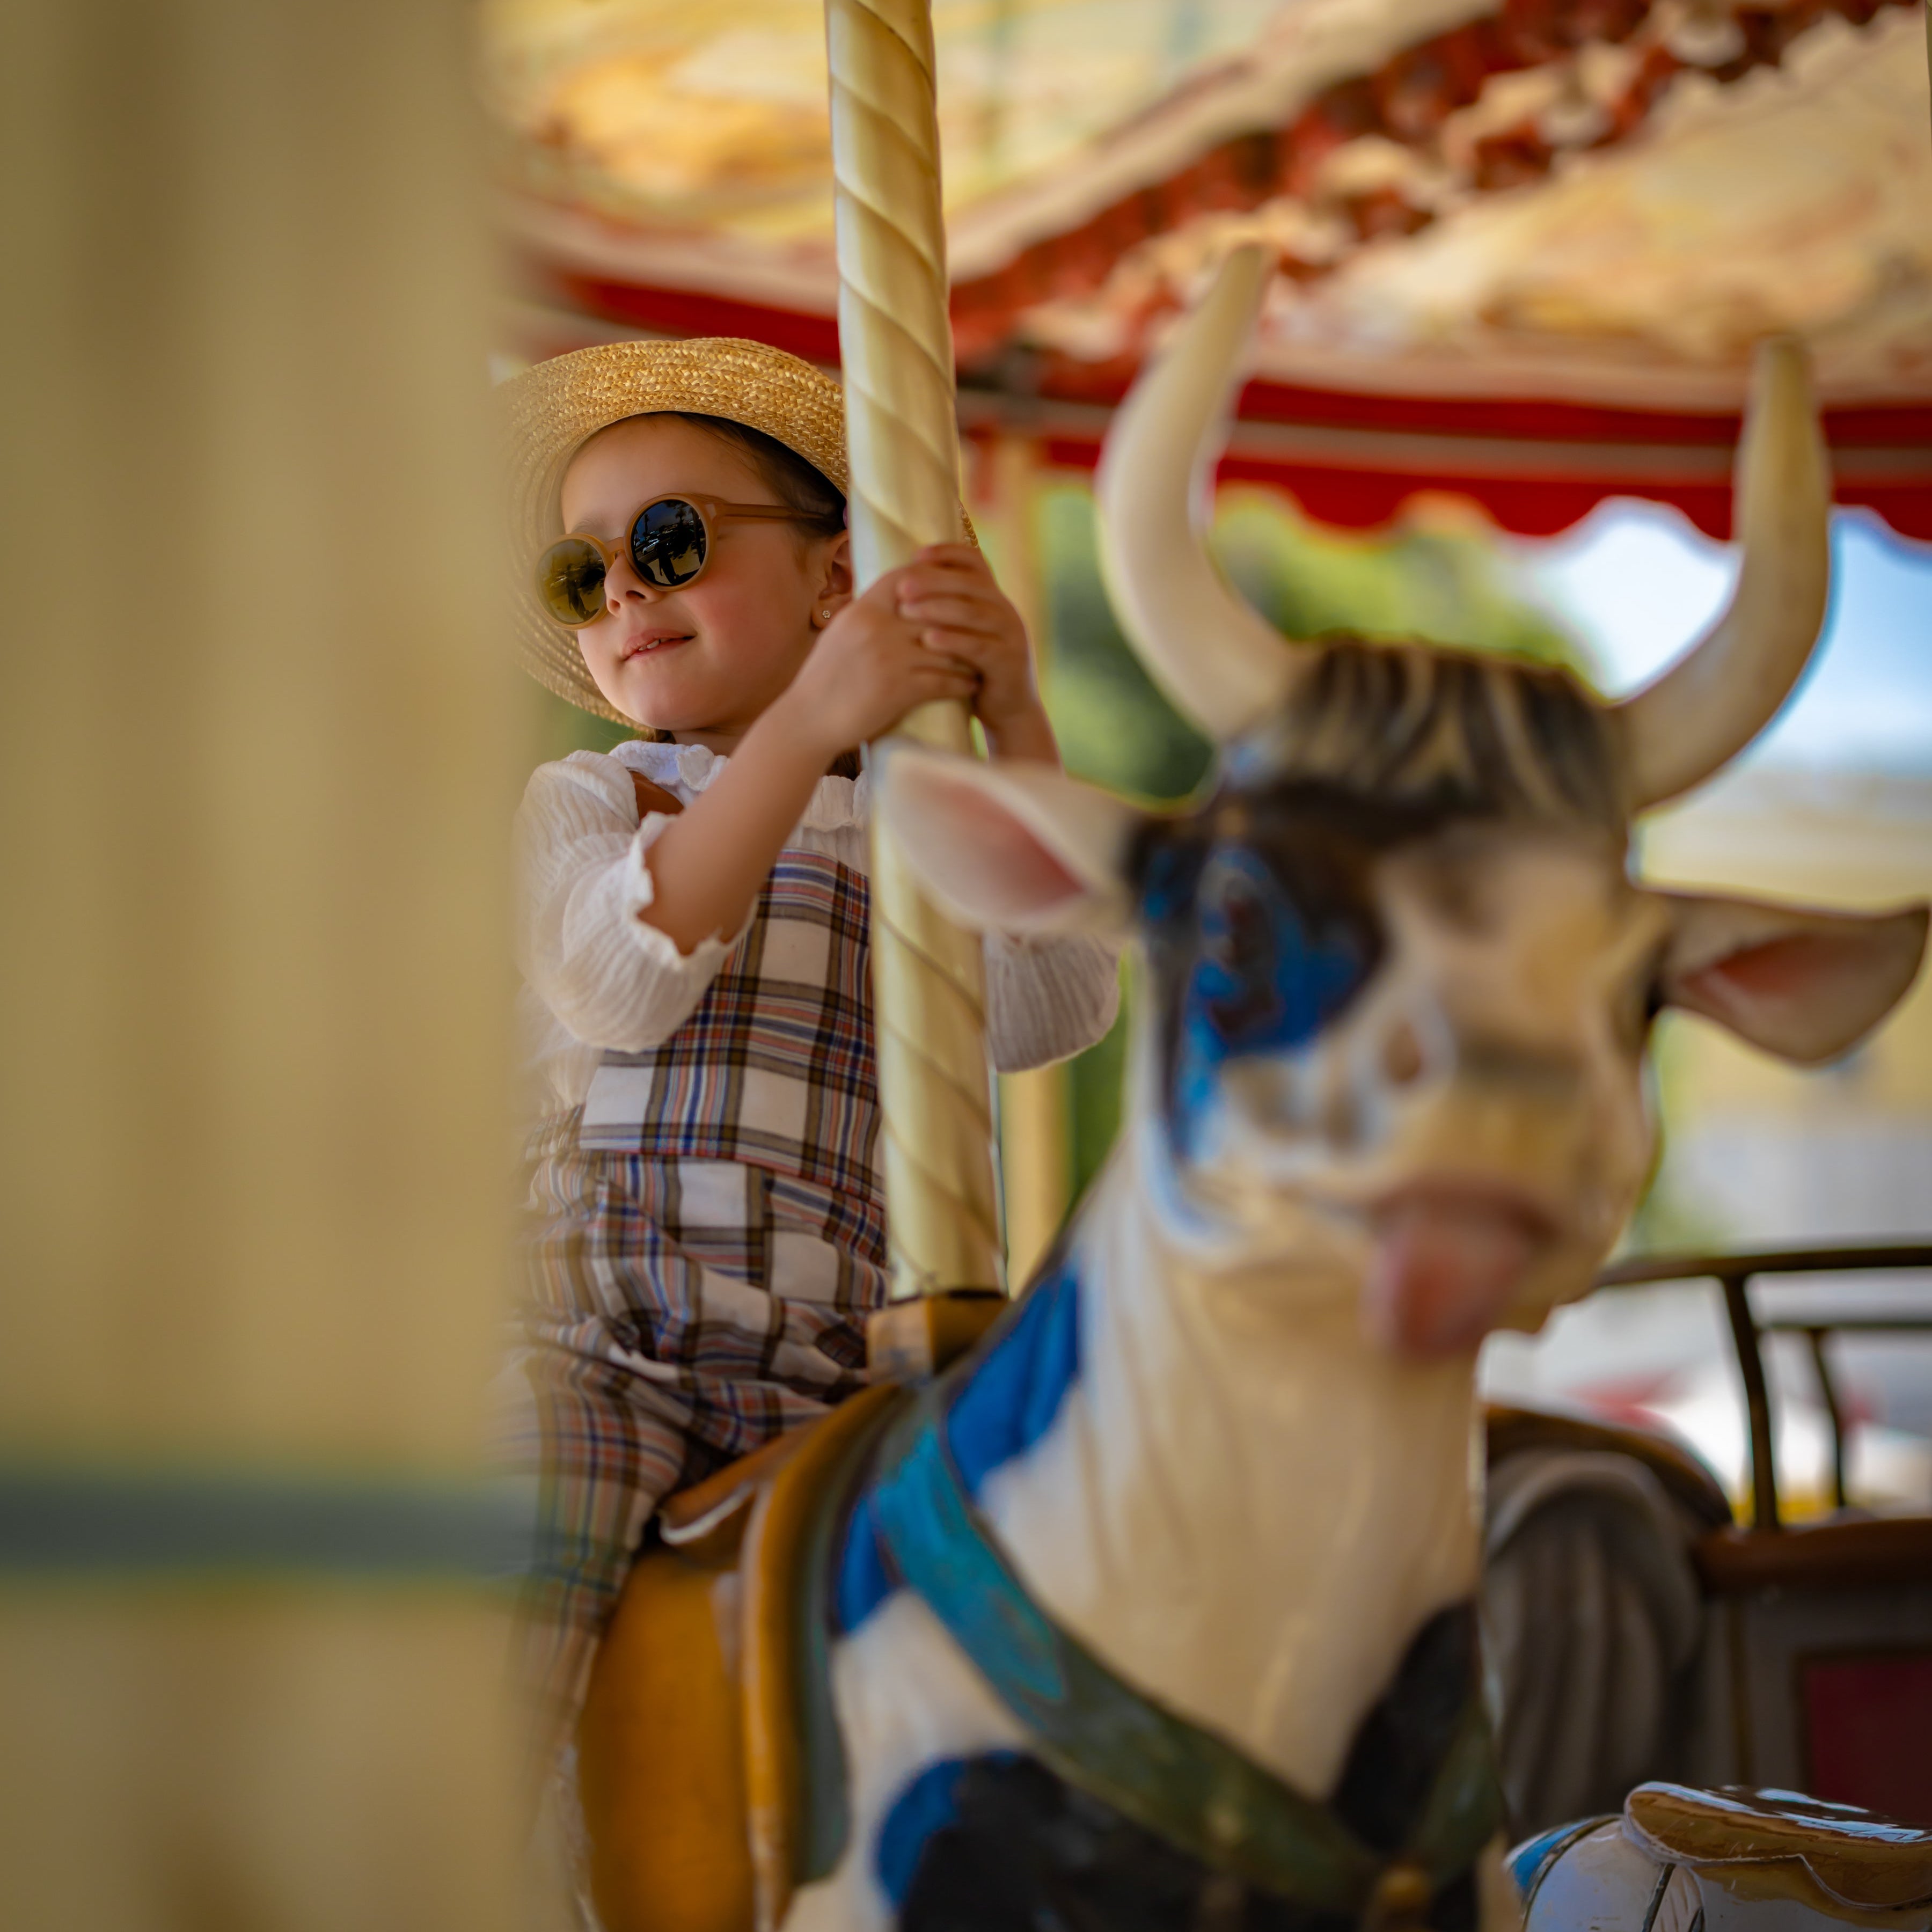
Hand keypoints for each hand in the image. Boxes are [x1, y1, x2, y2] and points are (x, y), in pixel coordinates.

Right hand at [771, 568, 980, 763]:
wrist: (808, 719)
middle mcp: (877, 628)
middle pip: (933, 610)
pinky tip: (972, 685)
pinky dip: (961, 683)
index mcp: (862, 611)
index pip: (903, 579)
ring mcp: (890, 658)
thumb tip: (889, 599)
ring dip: (967, 653)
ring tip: (982, 657)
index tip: (949, 587)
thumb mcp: (839, 635)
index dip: (929, 579)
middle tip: (980, 623)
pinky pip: (943, 680)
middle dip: (958, 617)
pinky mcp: (899, 689)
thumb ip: (866, 616)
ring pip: (944, 646)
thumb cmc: (822, 680)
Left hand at [890, 545, 1058, 762]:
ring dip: (937, 609)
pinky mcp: (1009, 661)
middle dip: (933, 581)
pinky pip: (979, 646)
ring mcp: (1010, 635)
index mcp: (992, 597)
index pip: (975, 562)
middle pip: (970, 583)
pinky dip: (953, 641)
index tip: (916, 555)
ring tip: (906, 610)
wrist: (1009, 710)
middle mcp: (1005, 610)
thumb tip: (902, 583)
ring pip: (973, 613)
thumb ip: (946, 609)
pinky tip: (928, 640)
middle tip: (902, 586)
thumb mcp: (963, 633)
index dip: (948, 553)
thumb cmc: (974, 669)